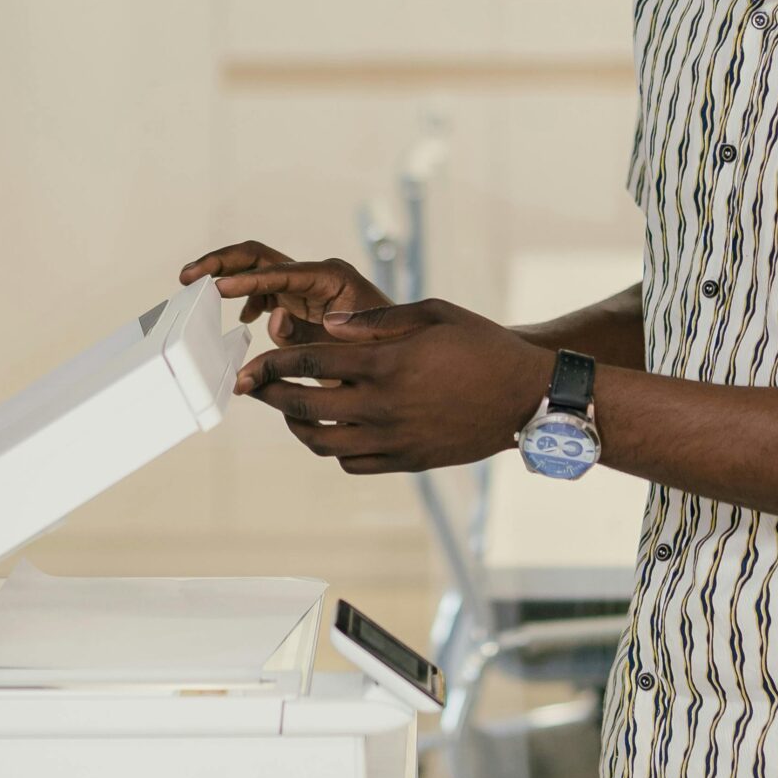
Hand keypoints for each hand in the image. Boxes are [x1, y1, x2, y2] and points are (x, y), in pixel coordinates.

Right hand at [178, 240, 390, 346]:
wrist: (404, 362)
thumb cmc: (383, 354)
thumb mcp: (345, 350)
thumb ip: (305, 335)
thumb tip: (272, 316)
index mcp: (330, 277)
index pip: (277, 271)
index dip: (245, 281)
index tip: (215, 290)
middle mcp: (316, 275)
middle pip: (260, 256)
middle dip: (222, 263)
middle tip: (188, 276)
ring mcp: (307, 286)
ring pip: (258, 269)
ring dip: (226, 275)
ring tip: (194, 287)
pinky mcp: (302, 301)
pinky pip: (266, 291)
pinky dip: (246, 298)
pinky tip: (242, 320)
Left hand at [235, 298, 553, 474]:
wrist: (528, 398)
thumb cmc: (483, 346)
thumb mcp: (433, 314)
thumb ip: (376, 321)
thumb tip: (328, 325)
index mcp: (388, 363)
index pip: (310, 361)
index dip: (272, 360)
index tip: (250, 361)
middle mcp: (384, 406)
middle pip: (304, 405)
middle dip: (267, 394)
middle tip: (249, 386)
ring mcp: (395, 439)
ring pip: (322, 442)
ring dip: (295, 426)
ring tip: (286, 410)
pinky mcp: (407, 461)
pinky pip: (352, 463)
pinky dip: (332, 449)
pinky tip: (330, 431)